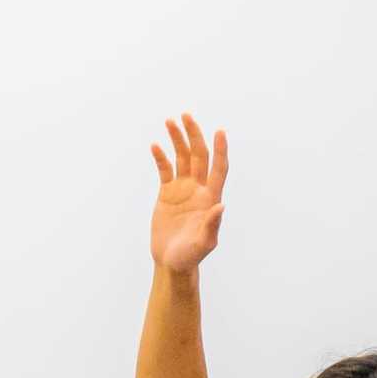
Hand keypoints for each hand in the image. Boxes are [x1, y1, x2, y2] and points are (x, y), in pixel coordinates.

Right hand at [148, 113, 228, 275]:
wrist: (172, 262)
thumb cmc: (191, 256)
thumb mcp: (204, 243)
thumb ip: (212, 225)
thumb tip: (221, 207)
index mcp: (210, 198)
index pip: (218, 168)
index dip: (220, 150)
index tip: (219, 131)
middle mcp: (199, 189)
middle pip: (198, 156)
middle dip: (194, 135)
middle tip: (186, 115)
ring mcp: (183, 189)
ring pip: (182, 158)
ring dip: (177, 140)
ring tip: (170, 121)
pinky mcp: (167, 193)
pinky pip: (165, 170)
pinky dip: (161, 157)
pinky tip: (156, 146)